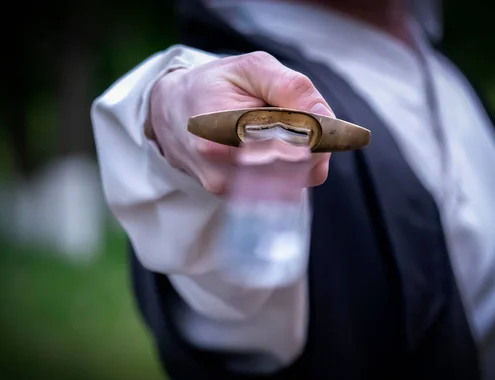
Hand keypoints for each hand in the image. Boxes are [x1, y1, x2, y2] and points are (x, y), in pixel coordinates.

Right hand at [148, 51, 333, 194]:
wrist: (168, 110)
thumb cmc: (213, 85)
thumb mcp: (252, 69)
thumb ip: (291, 87)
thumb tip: (326, 116)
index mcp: (224, 134)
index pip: (295, 150)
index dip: (317, 137)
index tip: (318, 121)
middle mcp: (222, 169)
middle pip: (296, 171)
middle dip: (308, 147)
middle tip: (295, 121)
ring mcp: (224, 187)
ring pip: (289, 182)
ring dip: (295, 158)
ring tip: (272, 131)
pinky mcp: (228, 195)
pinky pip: (275, 187)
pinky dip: (281, 167)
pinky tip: (264, 146)